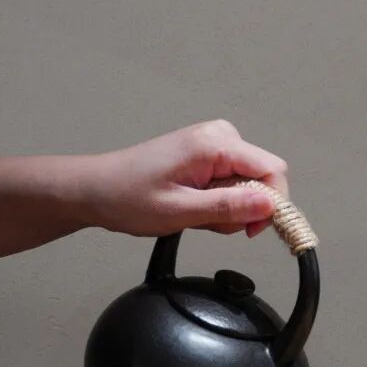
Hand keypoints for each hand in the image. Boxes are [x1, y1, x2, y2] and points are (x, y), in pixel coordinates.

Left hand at [80, 120, 288, 238]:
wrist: (95, 189)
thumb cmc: (127, 197)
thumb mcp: (179, 211)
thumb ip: (227, 208)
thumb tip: (270, 205)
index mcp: (215, 143)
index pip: (272, 170)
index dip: (272, 204)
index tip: (252, 231)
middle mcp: (220, 135)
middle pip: (261, 177)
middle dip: (243, 208)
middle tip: (206, 222)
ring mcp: (214, 142)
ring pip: (247, 183)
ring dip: (227, 208)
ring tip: (192, 213)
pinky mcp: (208, 153)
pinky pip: (232, 180)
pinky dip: (218, 201)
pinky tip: (192, 205)